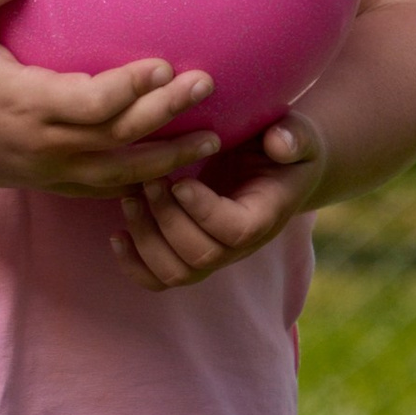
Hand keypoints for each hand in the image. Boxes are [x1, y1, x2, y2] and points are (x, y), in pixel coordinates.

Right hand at [0, 0, 223, 193]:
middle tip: (207, 86)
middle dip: (165, 114)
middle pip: (116, 136)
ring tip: (213, 142)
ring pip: (117, 172)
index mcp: (23, 103)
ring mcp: (43, 169)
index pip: (90, 102)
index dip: (130, 88)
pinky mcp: (44, 181)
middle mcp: (39, 143)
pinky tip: (173, 168)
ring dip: (166, 159)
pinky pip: (100, 187)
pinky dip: (139, 181)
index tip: (166, 64)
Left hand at [110, 110, 329, 290]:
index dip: (204, 212)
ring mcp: (214, 254)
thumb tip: (279, 144)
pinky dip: (134, 265)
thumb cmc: (283, 147)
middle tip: (149, 182)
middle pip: (201, 257)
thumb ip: (294, 137)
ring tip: (130, 199)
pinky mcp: (190, 255)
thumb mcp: (298, 134)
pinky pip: (159, 280)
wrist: (275, 170)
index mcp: (266, 215)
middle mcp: (240, 245)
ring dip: (147, 240)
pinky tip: (117, 235)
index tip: (181, 182)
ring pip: (177, 273)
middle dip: (167, 220)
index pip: (236, 231)